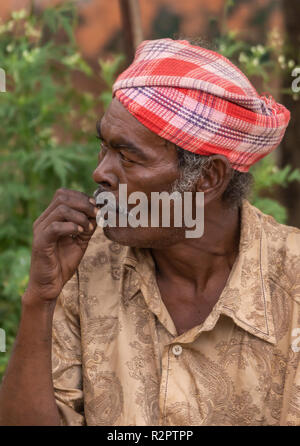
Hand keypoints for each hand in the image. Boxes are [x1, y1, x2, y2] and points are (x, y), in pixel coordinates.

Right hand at [23, 188, 97, 304]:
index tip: (96, 207)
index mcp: (50, 218)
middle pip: (62, 196)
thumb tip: (99, 212)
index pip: (64, 194)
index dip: (82, 197)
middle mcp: (43, 220)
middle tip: (96, 214)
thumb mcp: (80, 241)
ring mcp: (40, 230)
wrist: (49, 285)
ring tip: (89, 228)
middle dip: (83, 203)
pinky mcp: (41, 242)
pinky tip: (80, 233)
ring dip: (80, 216)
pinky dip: (71, 227)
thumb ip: (87, 226)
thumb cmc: (62, 263)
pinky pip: (55, 227)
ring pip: (61, 209)